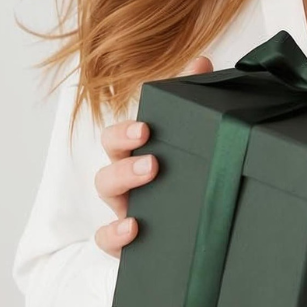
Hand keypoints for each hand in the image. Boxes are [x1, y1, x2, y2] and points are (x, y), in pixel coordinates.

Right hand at [93, 54, 213, 256]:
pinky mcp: (126, 244)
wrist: (195, 237)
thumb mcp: (189, 144)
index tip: (146, 127)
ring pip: (106, 193)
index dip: (126, 131)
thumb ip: (191, 104)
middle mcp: (125, 182)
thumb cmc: (184, 182)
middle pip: (109, 162)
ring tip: (149, 178)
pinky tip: (133, 229)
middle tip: (153, 160)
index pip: (120, 136)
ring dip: (123, 183)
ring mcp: (123, 211)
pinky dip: (114, 234)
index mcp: (137, 156)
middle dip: (125, 158)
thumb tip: (201, 62)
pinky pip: (107, 240)